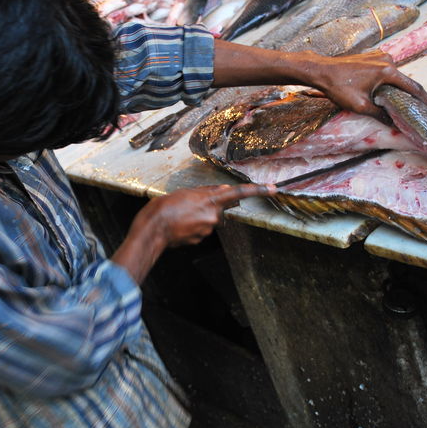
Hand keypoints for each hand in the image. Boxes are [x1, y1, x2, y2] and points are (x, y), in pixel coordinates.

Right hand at [140, 184, 275, 246]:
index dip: (258, 190)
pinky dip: (193, 225)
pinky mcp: (200, 239)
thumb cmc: (164, 207)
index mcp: (210, 200)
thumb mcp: (186, 192)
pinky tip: (180, 224)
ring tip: (181, 213)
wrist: (153, 230)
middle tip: (191, 203)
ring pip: (210, 219)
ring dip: (200, 215)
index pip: (239, 193)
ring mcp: (208, 229)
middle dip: (212, 205)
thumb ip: (206, 192)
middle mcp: (213, 216)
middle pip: (221, 208)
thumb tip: (223, 191)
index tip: (273, 188)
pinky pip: (201, 229)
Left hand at [305, 50, 426, 115]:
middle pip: (404, 81)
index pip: (413, 87)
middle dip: (412, 95)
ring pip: (394, 76)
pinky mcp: (372, 56)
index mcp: (388, 71)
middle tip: (421, 109)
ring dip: (398, 88)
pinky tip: (387, 92)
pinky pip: (386, 71)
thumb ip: (380, 114)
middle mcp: (388, 60)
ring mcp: (380, 56)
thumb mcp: (360, 106)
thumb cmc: (338, 88)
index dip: (425, 99)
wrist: (321, 71)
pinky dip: (389, 81)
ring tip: (404, 103)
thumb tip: (395, 124)